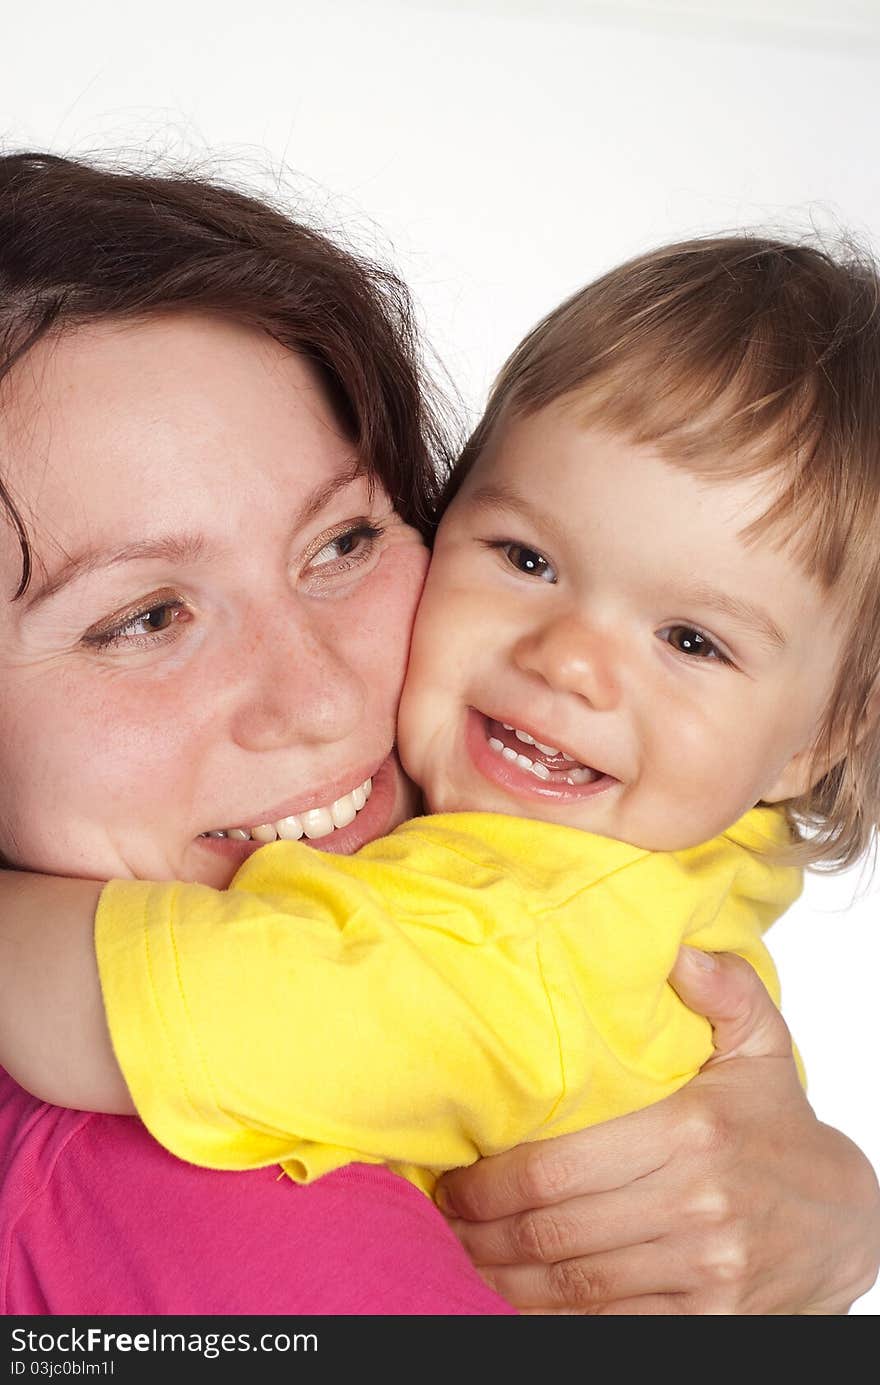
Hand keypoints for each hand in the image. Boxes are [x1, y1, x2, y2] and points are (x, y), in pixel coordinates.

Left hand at [436, 948, 879, 1313]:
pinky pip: (610, 1325)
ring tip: (462, 1254)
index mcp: (691, 1129)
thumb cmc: (778, 1124)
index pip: (557, 1166)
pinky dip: (552, 1317)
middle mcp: (695, 1204)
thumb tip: (676, 948)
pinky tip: (514, 1294)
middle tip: (442, 1215)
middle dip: (480, 1228)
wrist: (848, 1221)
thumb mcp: (759, 1046)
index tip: (452, 1173)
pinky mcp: (711, 1320)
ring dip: (502, 1276)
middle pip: (552, 1229)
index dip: (489, 1178)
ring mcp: (704, 1269)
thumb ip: (723, 990)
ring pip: (572, 1283)